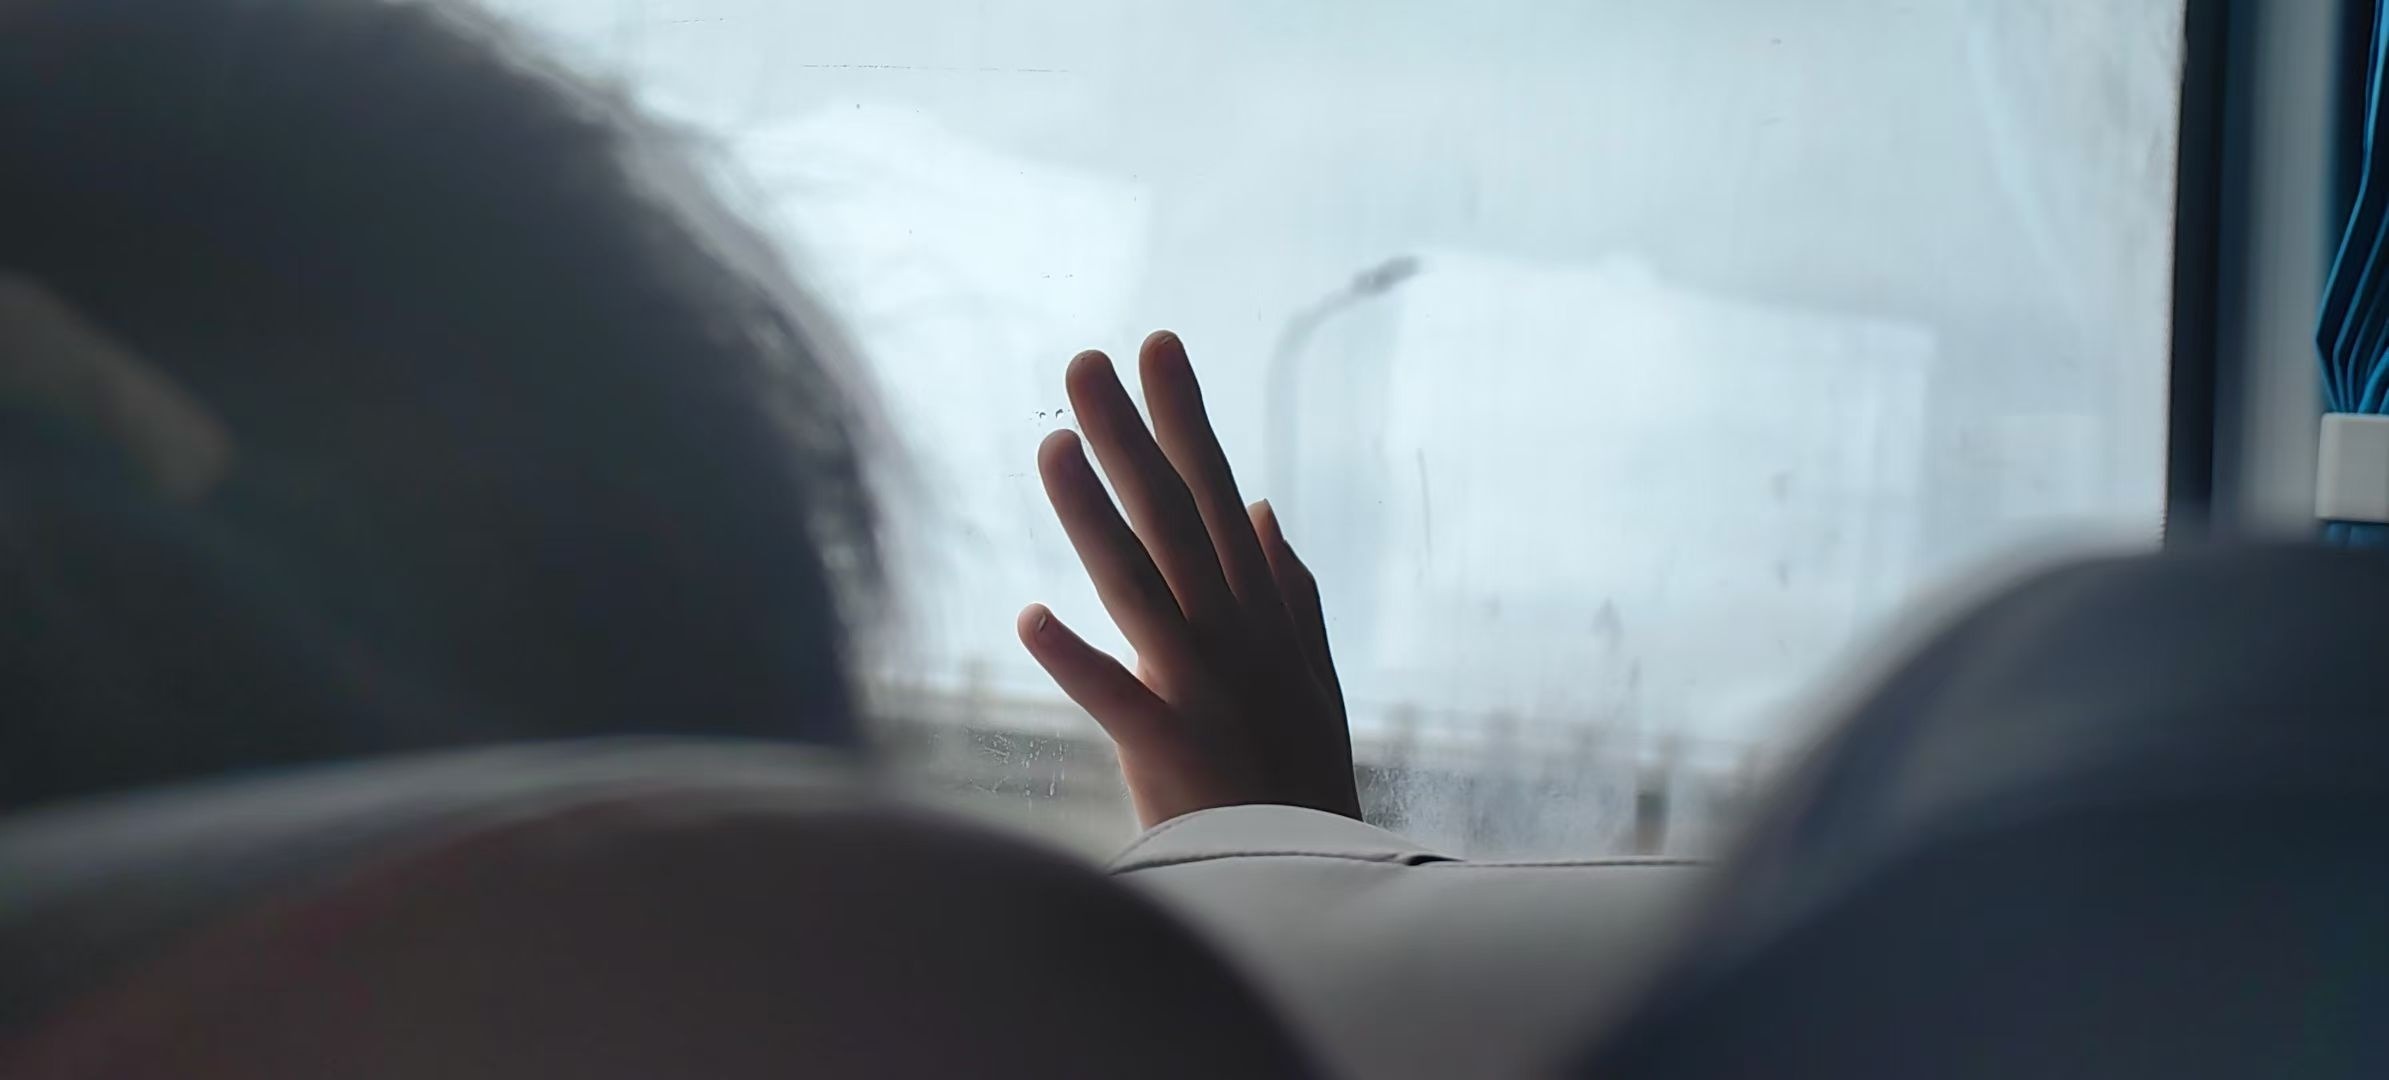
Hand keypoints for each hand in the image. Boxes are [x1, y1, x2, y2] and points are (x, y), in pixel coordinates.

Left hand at [1018, 330, 1359, 827]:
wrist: (1315, 888)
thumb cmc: (1298, 780)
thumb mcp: (1310, 675)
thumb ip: (1285, 588)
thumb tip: (1259, 508)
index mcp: (1260, 613)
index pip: (1213, 494)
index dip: (1184, 417)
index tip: (1157, 343)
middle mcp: (1234, 636)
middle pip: (1174, 519)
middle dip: (1131, 435)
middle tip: (1084, 362)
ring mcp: (1207, 690)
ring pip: (1141, 585)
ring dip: (1093, 515)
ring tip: (1050, 448)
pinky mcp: (1175, 751)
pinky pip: (1118, 699)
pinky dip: (1074, 660)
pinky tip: (1027, 617)